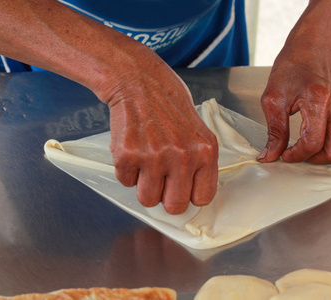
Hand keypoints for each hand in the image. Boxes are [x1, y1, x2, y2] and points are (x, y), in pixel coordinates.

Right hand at [105, 44, 217, 213]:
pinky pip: (125, 182)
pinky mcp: (127, 155)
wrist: (137, 80)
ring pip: (147, 199)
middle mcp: (183, 157)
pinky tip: (132, 147)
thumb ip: (198, 162)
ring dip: (143, 184)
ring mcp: (154, 158)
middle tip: (159, 178)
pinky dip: (126, 169)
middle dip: (165, 196)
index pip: (202, 198)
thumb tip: (191, 194)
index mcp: (205, 152)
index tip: (181, 188)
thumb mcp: (197, 131)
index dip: (188, 195)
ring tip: (145, 160)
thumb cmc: (168, 104)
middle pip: (174, 206)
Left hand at [258, 51, 330, 164]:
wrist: (313, 50)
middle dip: (314, 158)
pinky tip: (325, 138)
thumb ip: (274, 131)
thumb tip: (269, 156)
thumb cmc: (291, 70)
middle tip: (299, 151)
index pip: (313, 143)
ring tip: (312, 145)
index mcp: (318, 99)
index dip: (297, 155)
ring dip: (328, 154)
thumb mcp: (273, 99)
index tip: (286, 154)